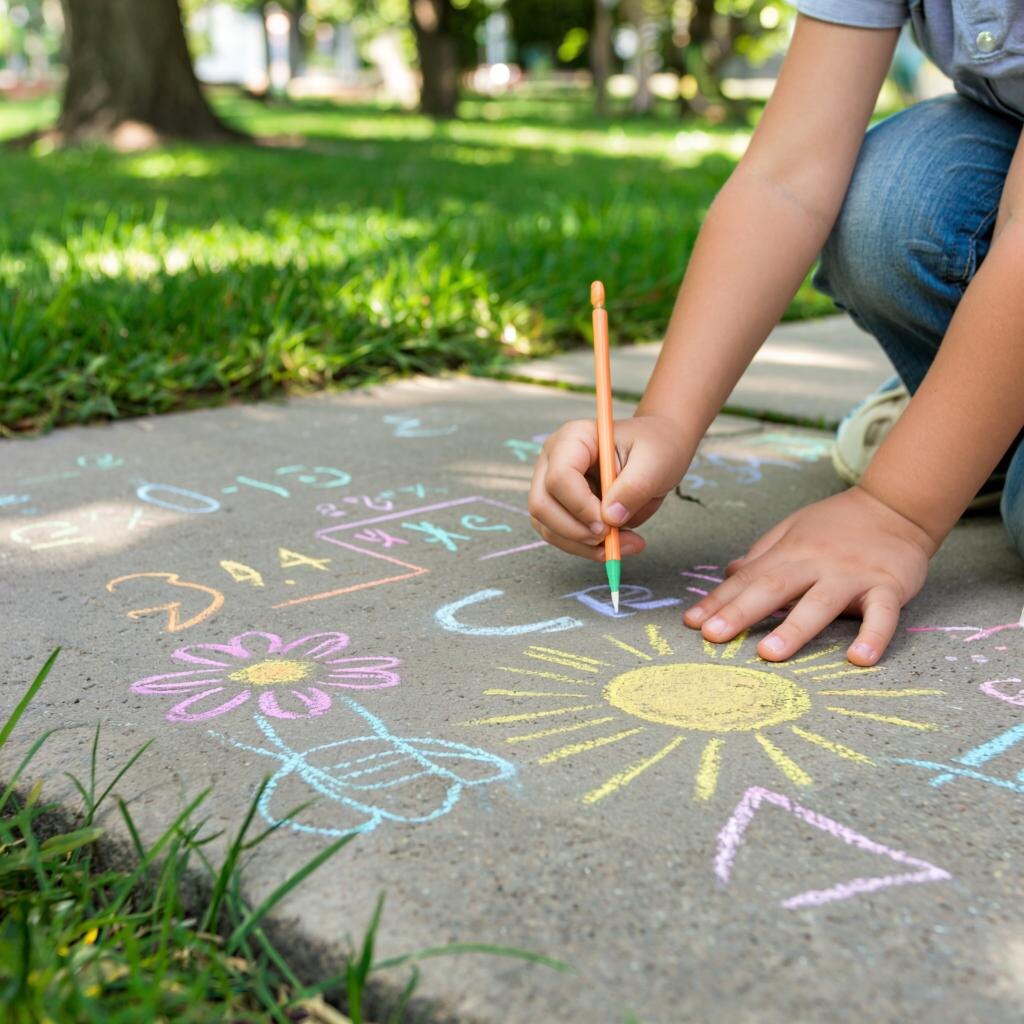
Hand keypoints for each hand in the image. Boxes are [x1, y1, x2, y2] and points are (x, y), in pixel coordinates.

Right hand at [528, 414, 691, 559]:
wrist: (658, 449)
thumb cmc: (657, 448)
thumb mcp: (656, 463)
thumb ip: (633, 488)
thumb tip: (609, 519)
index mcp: (573, 438)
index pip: (560, 477)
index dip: (581, 507)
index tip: (610, 525)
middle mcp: (553, 460)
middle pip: (542, 504)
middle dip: (575, 531)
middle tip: (612, 539)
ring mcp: (551, 484)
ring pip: (545, 526)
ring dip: (581, 546)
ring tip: (622, 546)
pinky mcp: (559, 506)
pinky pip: (559, 535)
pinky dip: (584, 549)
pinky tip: (615, 546)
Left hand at [683, 485, 936, 664]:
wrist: (897, 505)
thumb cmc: (839, 524)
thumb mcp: (793, 531)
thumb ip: (762, 555)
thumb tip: (727, 574)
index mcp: (789, 551)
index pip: (748, 579)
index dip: (719, 601)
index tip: (692, 623)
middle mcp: (816, 563)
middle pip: (774, 587)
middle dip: (741, 612)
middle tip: (713, 637)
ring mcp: (853, 575)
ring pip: (820, 602)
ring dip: (794, 628)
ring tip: (769, 653)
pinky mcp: (889, 586)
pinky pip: (883, 614)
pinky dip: (873, 636)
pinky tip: (859, 659)